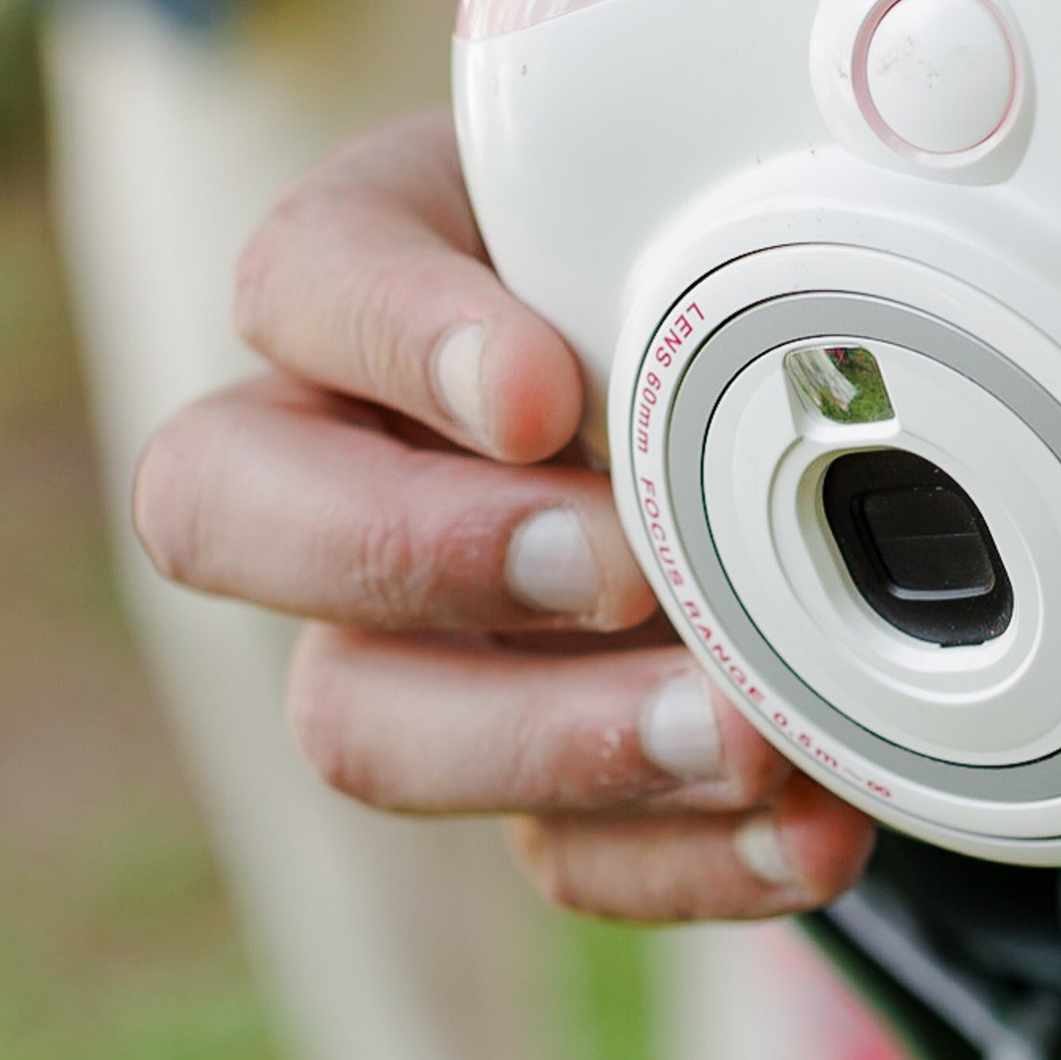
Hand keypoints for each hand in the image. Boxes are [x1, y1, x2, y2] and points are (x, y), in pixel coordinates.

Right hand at [132, 112, 876, 921]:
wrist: (835, 405)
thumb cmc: (742, 255)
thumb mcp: (718, 201)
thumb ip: (705, 210)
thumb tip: (802, 308)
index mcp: (376, 278)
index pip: (294, 281)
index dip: (394, 341)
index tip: (536, 390)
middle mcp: (345, 460)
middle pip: (225, 520)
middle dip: (422, 559)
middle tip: (620, 571)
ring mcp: (418, 636)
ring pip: (362, 722)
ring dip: (559, 743)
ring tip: (748, 735)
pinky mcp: (532, 772)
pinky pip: (550, 851)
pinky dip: (684, 859)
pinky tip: (814, 830)